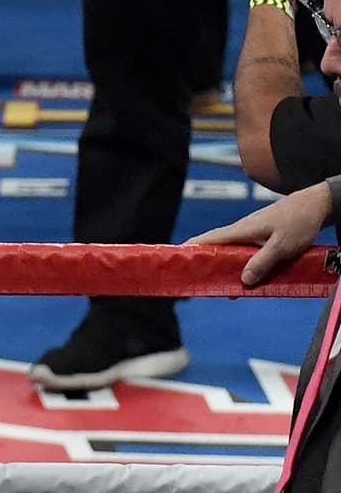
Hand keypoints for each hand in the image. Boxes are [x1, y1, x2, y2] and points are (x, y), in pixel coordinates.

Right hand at [185, 183, 332, 285]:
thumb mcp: (282, 246)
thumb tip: (243, 280)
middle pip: (217, 247)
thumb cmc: (298, 222)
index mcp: (242, 230)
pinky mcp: (262, 238)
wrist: (316, 206)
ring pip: (233, 253)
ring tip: (218, 286)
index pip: (210, 239)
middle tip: (195, 281)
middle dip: (205, 262)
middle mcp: (243, 231)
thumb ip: (262, 263)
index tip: (176, 257)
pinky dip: (242, 266)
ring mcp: (252, 234)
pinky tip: (245, 281)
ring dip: (225, 268)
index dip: (192, 247)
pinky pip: (246, 254)